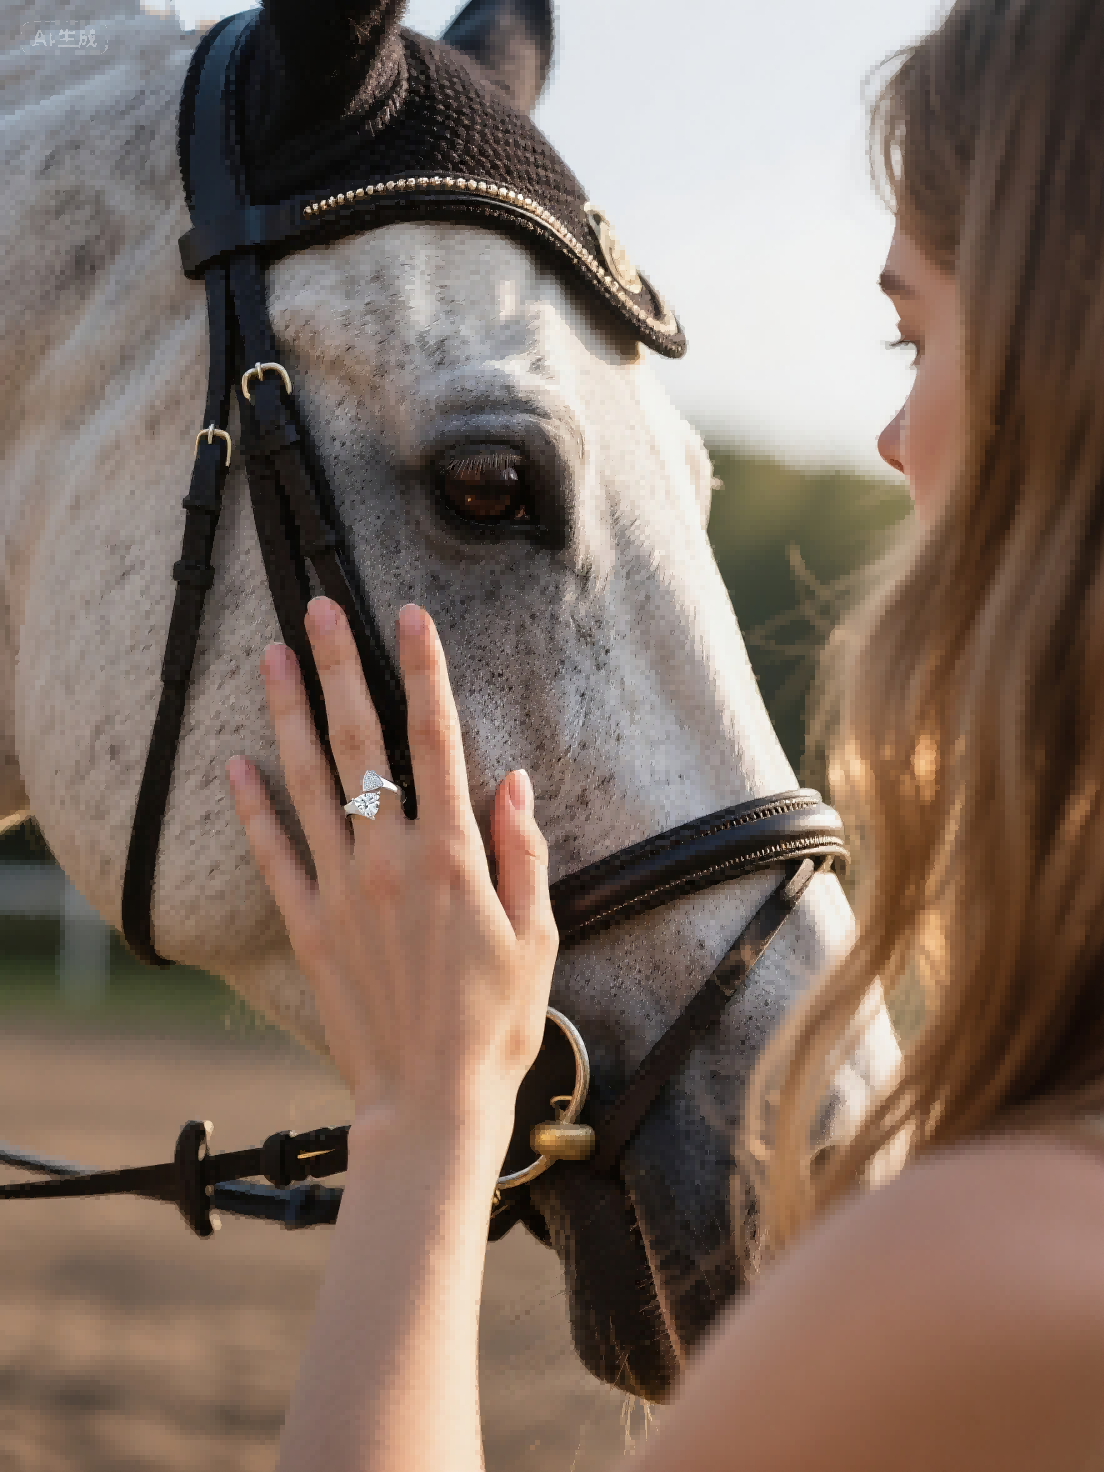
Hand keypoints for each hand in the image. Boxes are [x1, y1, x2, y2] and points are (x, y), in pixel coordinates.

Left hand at [225, 598, 557, 1153]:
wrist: (432, 1102)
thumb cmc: (496, 1023)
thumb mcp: (538, 934)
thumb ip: (523, 850)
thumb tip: (513, 780)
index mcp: (454, 854)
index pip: (437, 739)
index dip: (425, 670)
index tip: (410, 616)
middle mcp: (391, 858)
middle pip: (361, 742)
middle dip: (340, 667)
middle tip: (317, 609)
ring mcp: (343, 890)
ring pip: (309, 783)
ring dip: (288, 714)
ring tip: (269, 657)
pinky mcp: (309, 927)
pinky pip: (274, 854)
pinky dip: (251, 807)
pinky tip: (234, 764)